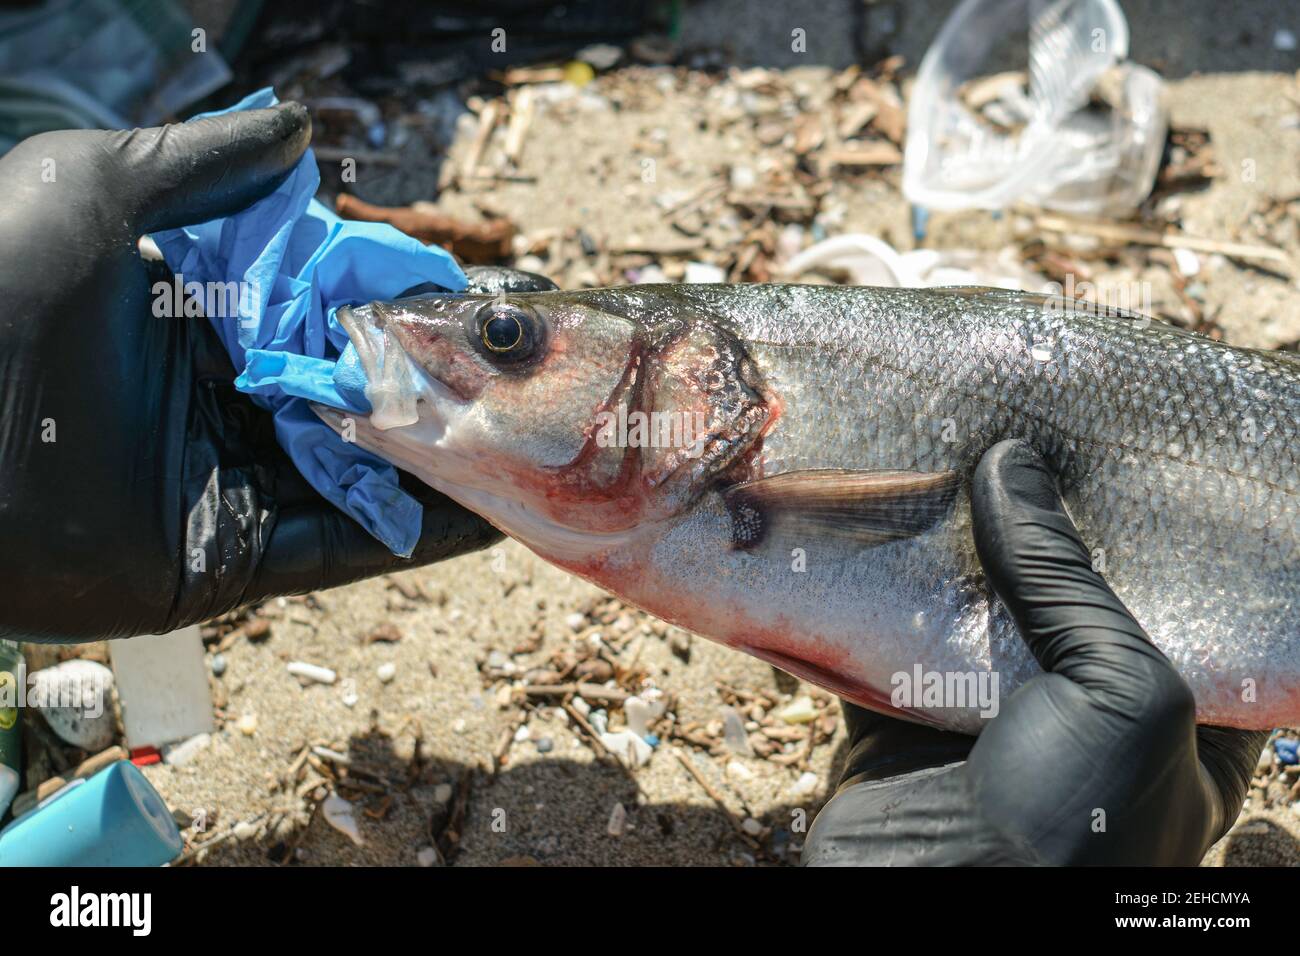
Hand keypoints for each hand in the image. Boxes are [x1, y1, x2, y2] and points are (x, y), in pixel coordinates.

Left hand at [0, 106, 500, 642]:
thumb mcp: (90, 189)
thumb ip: (204, 164)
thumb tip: (299, 132)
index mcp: (198, 318)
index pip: (328, 309)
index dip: (401, 305)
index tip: (474, 301)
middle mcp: (224, 399)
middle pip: (359, 395)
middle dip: (441, 388)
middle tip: (531, 380)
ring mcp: (231, 483)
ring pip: (364, 475)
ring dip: (448, 465)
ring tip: (535, 451)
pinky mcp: (231, 559)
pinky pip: (343, 547)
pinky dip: (417, 537)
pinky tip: (490, 515)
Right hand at [803, 440, 1266, 865]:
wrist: (924, 912)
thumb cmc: (1068, 830)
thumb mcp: (1120, 696)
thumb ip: (1068, 580)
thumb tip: (1011, 464)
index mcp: (1178, 721)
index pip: (1185, 605)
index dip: (1161, 532)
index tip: (1136, 452)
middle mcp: (1083, 711)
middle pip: (1062, 593)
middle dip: (1036, 521)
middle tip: (1021, 427)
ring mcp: (987, 710)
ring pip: (969, 604)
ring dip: (945, 542)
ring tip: (939, 446)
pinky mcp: (901, 712)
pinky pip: (888, 631)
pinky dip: (872, 580)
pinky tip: (866, 511)